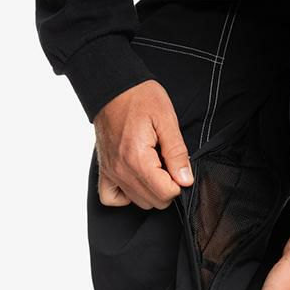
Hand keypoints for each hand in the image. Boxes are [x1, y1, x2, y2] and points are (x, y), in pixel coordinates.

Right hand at [93, 80, 193, 209]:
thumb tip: (185, 179)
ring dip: (151, 190)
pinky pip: (111, 198)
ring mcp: (111, 172)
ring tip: (154, 167)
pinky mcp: (104, 170)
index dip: (179, 183)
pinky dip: (126, 195)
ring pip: (138, 202)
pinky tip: (136, 180)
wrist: (112, 87)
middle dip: (167, 187)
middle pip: (154, 202)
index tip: (177, 166)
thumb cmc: (140, 98)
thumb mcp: (167, 120)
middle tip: (167, 165)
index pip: (166, 193)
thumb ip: (177, 153)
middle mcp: (121, 170)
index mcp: (138, 158)